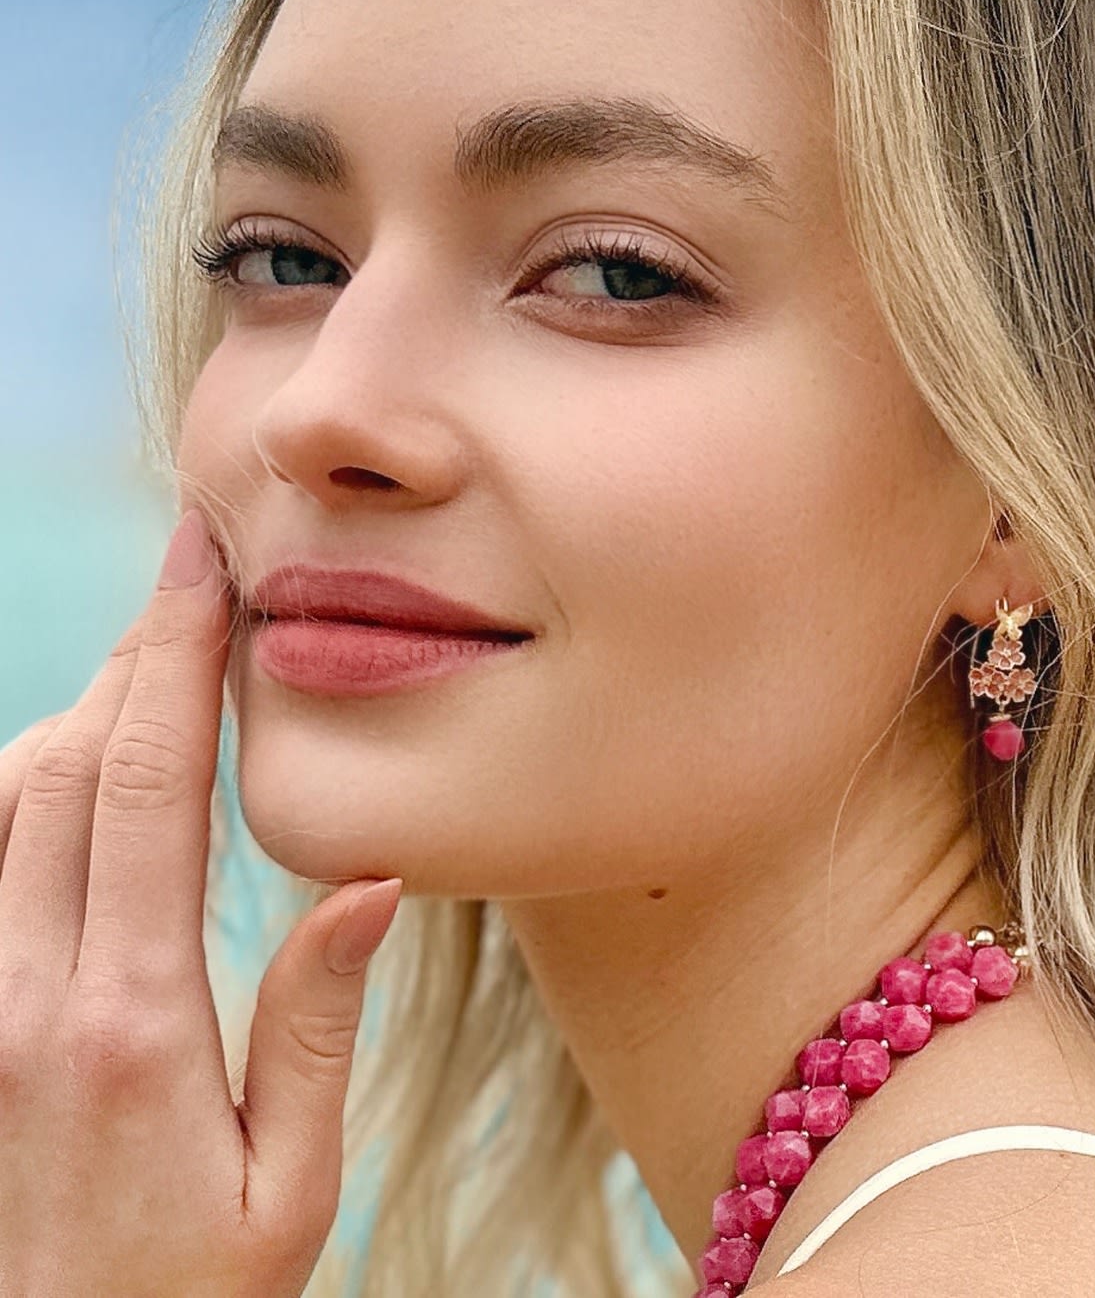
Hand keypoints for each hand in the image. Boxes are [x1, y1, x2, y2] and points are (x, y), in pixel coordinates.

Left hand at [0, 508, 401, 1297]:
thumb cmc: (188, 1293)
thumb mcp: (289, 1189)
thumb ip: (315, 1026)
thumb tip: (364, 881)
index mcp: (132, 1021)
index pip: (147, 786)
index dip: (175, 656)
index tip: (206, 563)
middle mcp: (30, 993)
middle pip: (68, 761)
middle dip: (136, 648)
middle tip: (197, 574)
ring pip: (8, 796)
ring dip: (84, 706)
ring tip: (163, 658)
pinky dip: (34, 776)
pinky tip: (91, 760)